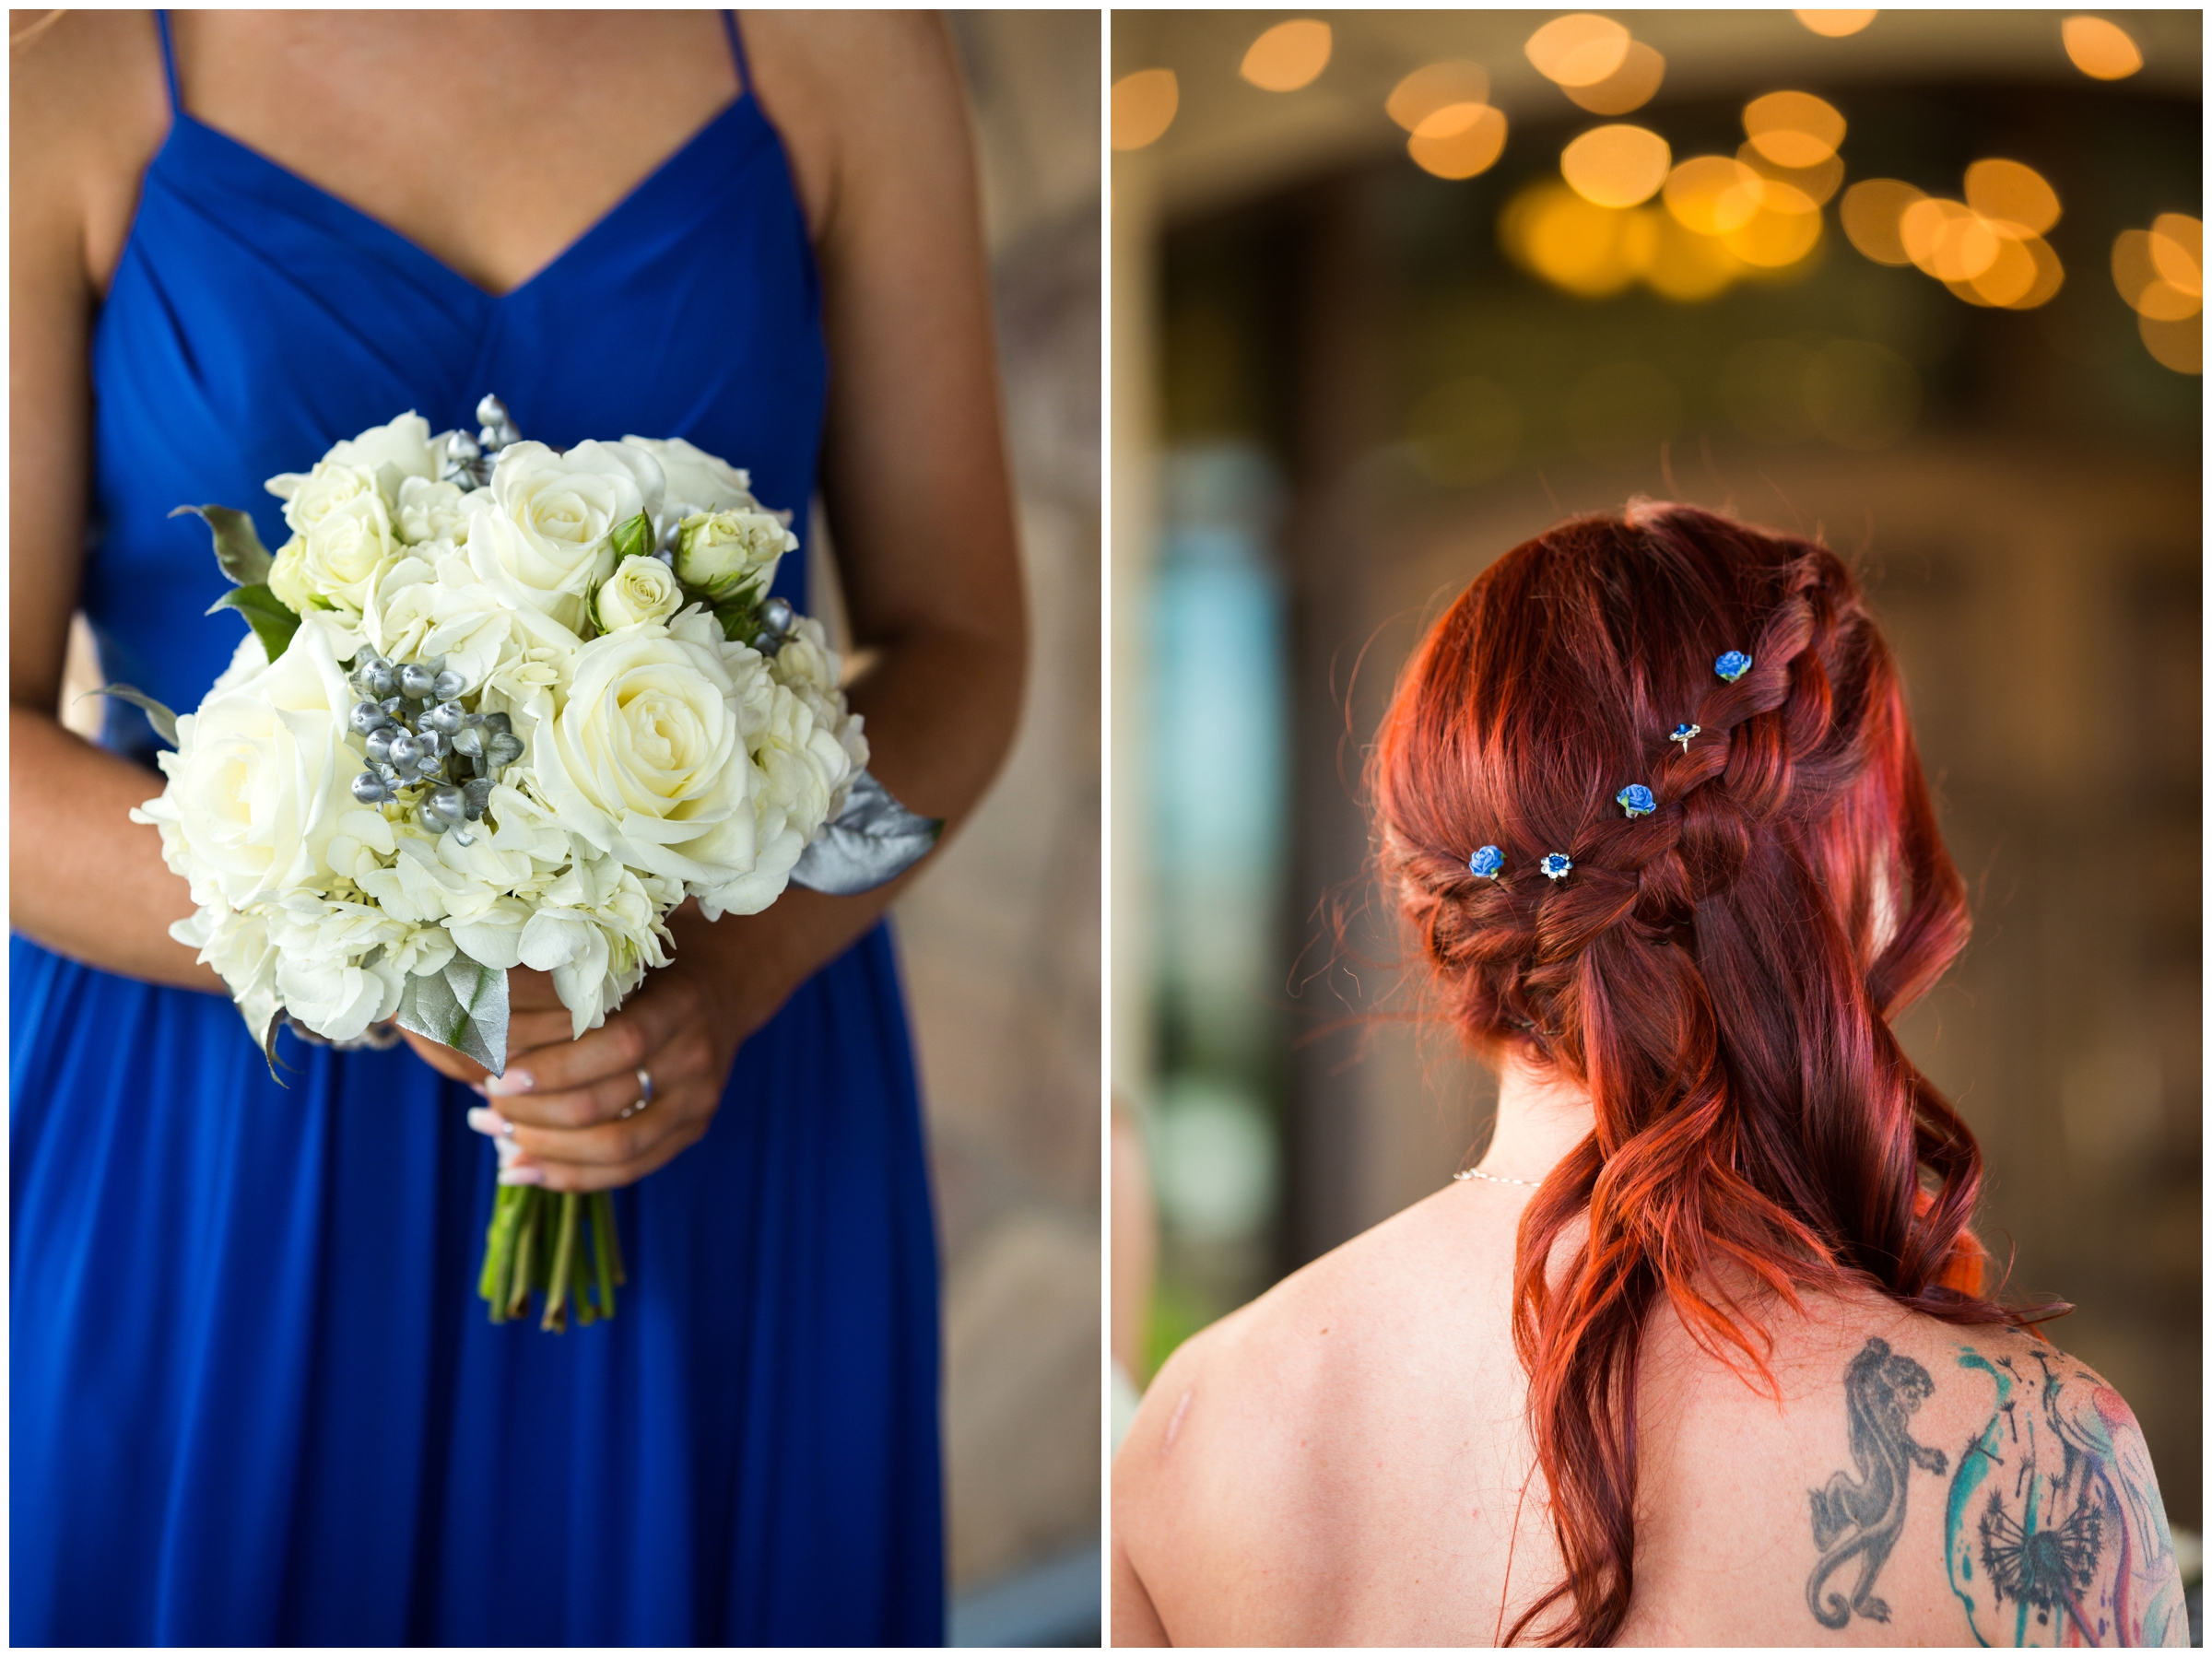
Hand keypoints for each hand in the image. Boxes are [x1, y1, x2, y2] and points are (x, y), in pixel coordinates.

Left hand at [400, 960, 740, 1192]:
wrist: (725, 985)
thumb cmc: (650, 970)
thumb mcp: (618, 966)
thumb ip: (568, 996)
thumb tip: (483, 1034)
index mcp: (677, 1005)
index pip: (617, 1044)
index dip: (553, 1067)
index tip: (497, 1077)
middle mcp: (695, 1056)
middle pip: (608, 1103)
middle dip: (535, 1114)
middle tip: (488, 1108)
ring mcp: (700, 1099)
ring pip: (618, 1146)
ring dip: (548, 1150)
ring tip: (500, 1141)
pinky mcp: (694, 1128)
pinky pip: (630, 1170)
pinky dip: (572, 1177)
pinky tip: (527, 1171)